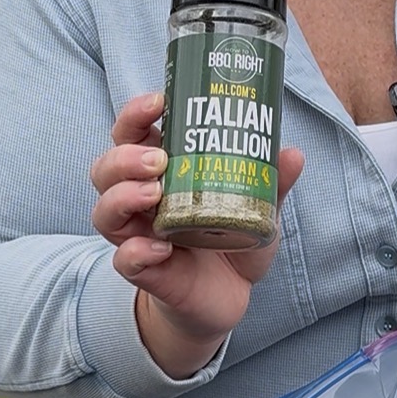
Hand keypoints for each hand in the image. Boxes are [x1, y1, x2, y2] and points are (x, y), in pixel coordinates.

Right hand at [90, 92, 304, 377]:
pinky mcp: (146, 272)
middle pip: (106, 168)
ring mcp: (138, 236)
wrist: (230, 296)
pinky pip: (125, 261)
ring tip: (153, 193)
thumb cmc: (233, 241)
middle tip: (159, 160)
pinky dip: (136, 252)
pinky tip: (160, 247)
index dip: (136, 114)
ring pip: (104, 212)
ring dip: (122, 197)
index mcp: (161, 173)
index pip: (131, 134)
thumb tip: (292, 153)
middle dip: (125, 157)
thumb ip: (272, 184)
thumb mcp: (259, 210)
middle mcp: (139, 201)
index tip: (160, 101)